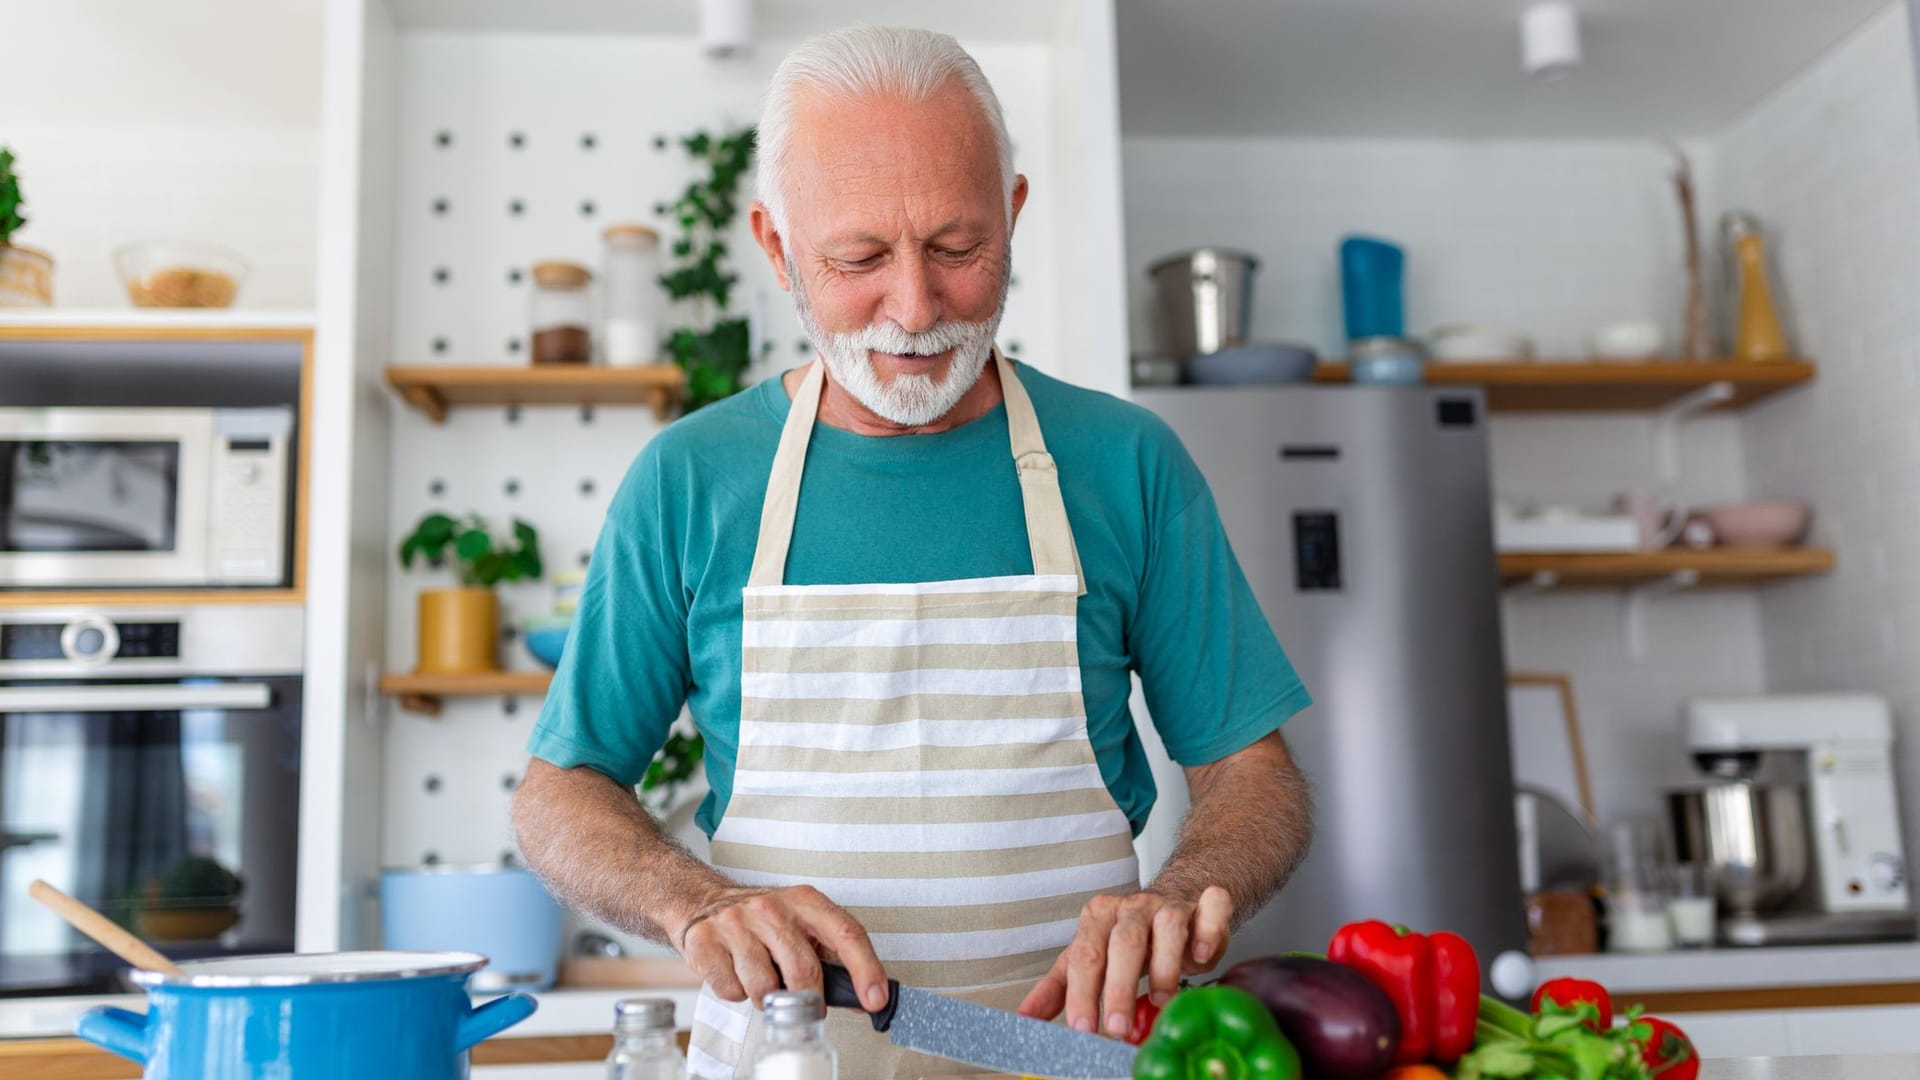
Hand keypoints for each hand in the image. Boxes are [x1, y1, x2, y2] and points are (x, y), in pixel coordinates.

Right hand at [677, 884, 888, 1011]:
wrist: (706, 903)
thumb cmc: (763, 921)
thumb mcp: (803, 926)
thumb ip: (834, 958)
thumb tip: (865, 998)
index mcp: (805, 901)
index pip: (846, 932)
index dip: (866, 968)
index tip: (875, 999)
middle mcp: (771, 907)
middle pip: (803, 971)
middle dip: (808, 999)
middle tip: (805, 1005)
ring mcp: (736, 922)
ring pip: (765, 988)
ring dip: (768, 998)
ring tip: (763, 978)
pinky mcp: (705, 941)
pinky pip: (732, 991)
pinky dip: (737, 993)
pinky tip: (736, 972)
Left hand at [1017, 886, 1232, 1036]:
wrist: (1179, 901)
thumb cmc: (1132, 938)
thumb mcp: (1090, 958)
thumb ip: (1058, 988)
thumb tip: (1024, 1019)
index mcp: (1099, 917)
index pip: (1085, 956)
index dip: (1082, 994)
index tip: (1082, 1029)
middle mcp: (1133, 907)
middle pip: (1123, 943)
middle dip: (1119, 988)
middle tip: (1117, 1027)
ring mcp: (1172, 904)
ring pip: (1168, 927)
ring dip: (1164, 966)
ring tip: (1160, 1000)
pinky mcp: (1208, 905)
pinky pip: (1212, 909)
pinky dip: (1209, 931)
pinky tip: (1201, 957)